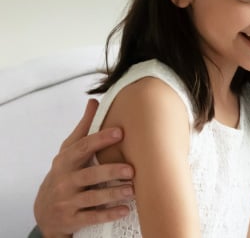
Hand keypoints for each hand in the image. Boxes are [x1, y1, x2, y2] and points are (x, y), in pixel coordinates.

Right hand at [34, 99, 134, 236]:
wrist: (46, 211)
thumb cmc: (64, 174)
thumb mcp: (69, 151)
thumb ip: (83, 128)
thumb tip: (94, 101)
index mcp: (65, 161)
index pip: (82, 147)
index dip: (100, 139)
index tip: (119, 132)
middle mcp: (64, 180)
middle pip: (88, 174)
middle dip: (110, 172)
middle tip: (131, 169)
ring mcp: (67, 201)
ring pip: (92, 197)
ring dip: (113, 194)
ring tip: (132, 190)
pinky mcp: (72, 219)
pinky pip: (92, 216)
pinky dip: (108, 213)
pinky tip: (125, 209)